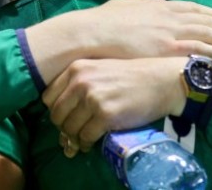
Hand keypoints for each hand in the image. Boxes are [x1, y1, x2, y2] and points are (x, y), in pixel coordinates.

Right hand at [26, 0, 211, 83]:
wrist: (92, 33)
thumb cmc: (104, 20)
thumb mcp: (127, 3)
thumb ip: (144, 1)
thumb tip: (157, 0)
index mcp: (160, 6)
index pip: (194, 9)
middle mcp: (169, 16)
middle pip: (206, 20)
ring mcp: (170, 32)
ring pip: (207, 34)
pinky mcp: (166, 48)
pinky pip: (196, 50)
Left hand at [43, 57, 187, 153]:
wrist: (163, 80)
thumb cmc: (134, 75)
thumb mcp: (101, 70)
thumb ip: (80, 85)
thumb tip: (62, 116)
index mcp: (77, 68)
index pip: (48, 96)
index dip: (56, 110)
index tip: (67, 116)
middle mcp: (81, 81)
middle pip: (56, 115)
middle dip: (64, 128)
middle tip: (74, 133)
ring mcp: (93, 98)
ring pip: (69, 128)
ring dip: (75, 138)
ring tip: (83, 140)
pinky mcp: (105, 115)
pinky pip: (86, 137)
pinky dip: (87, 143)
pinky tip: (93, 142)